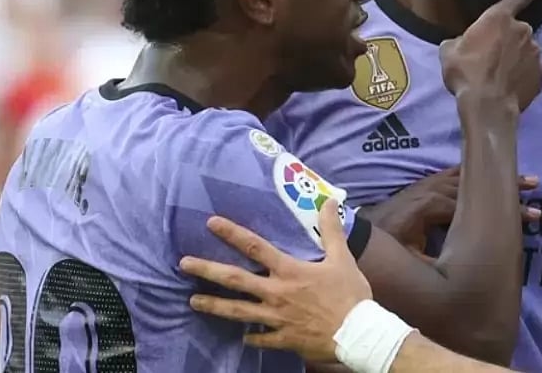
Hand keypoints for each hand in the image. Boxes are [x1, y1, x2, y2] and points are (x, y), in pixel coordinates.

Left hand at [180, 199, 363, 361]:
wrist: (358, 333)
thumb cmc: (350, 294)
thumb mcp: (343, 258)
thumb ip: (331, 230)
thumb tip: (328, 202)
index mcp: (290, 271)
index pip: (255, 247)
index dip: (232, 234)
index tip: (211, 224)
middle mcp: (276, 293)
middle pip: (235, 280)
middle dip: (207, 270)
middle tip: (183, 264)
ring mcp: (276, 318)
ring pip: (238, 312)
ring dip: (214, 305)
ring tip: (193, 301)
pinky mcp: (282, 339)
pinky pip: (260, 339)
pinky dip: (250, 337)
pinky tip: (242, 337)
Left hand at [361, 166, 541, 252]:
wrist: (354, 239)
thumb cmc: (380, 256)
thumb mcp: (407, 264)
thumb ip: (436, 259)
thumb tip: (470, 258)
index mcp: (422, 208)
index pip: (468, 205)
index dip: (499, 210)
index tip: (528, 217)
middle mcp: (425, 191)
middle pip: (471, 185)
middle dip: (504, 189)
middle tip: (536, 193)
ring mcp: (424, 187)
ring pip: (466, 176)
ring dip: (495, 177)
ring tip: (527, 180)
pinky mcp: (424, 188)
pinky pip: (455, 175)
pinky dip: (478, 174)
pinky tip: (496, 174)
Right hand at [440, 0, 541, 110]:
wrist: (486, 106)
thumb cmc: (465, 73)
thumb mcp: (449, 52)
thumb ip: (460, 41)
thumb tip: (462, 44)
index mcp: (499, 18)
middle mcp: (522, 30)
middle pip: (515, 32)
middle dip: (506, 42)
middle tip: (489, 61)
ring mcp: (535, 52)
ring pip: (524, 51)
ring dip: (514, 60)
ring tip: (497, 78)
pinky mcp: (541, 73)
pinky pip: (531, 70)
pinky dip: (523, 76)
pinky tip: (510, 87)